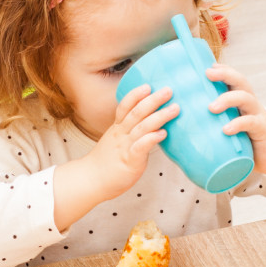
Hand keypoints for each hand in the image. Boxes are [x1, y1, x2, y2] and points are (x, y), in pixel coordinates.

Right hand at [66, 85, 176, 202]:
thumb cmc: (106, 163)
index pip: (125, 107)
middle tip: (168, 90)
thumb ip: (130, 132)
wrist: (90, 181)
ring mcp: (125, 147)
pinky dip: (152, 138)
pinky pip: (141, 147)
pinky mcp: (129, 161)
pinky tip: (163, 133)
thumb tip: (150, 126)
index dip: (136, 95)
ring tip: (175, 109)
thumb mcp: (115, 142)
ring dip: (159, 116)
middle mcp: (121, 134)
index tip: (148, 85)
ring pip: (142, 126)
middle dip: (153, 100)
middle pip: (137, 112)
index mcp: (117, 129)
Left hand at [205, 64, 265, 192]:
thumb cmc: (248, 144)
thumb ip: (212, 127)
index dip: (222, 70)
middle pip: (240, 82)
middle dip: (225, 74)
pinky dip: (238, 124)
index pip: (233, 80)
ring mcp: (258, 115)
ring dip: (228, 99)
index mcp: (241, 102)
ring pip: (245, 98)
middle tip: (208, 74)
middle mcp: (250, 104)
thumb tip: (182, 131)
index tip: (206, 67)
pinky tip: (226, 130)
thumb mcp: (230, 131)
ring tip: (211, 108)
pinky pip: (251, 122)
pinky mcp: (263, 130)